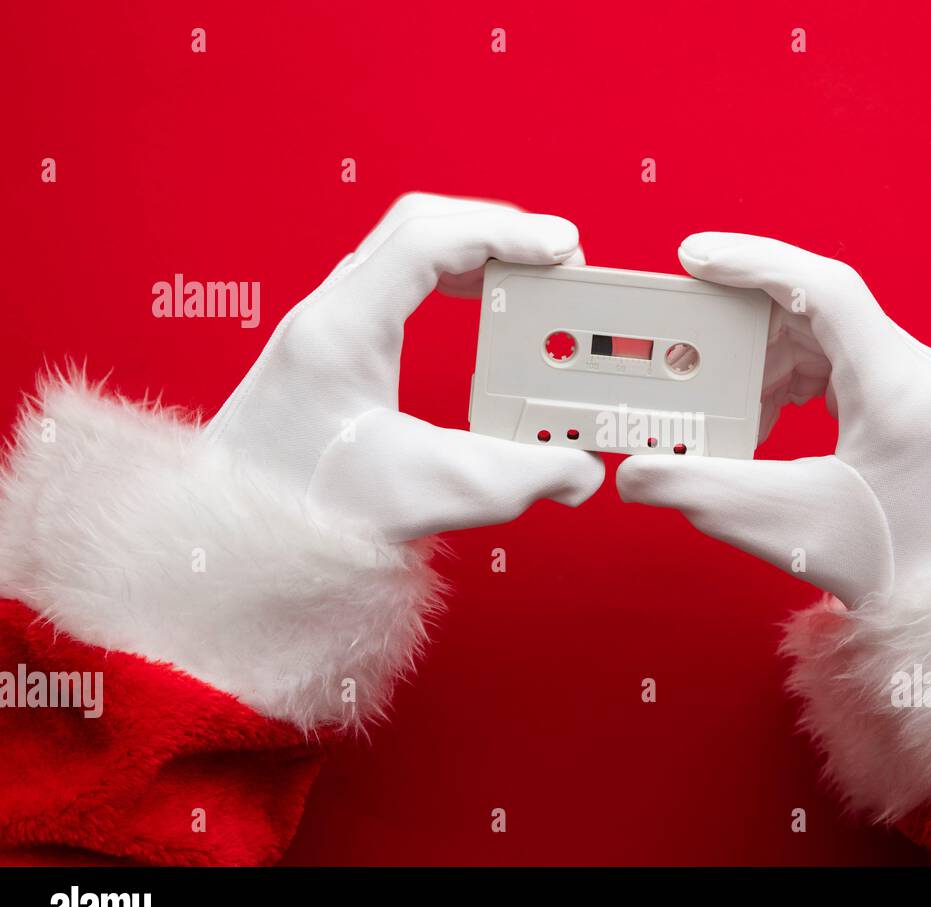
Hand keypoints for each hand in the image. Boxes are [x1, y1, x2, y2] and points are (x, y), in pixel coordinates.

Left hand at [205, 193, 604, 540]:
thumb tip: (581, 469)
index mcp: (344, 328)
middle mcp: (329, 312)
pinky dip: (451, 280)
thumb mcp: (428, 494)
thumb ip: (519, 478)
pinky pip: (398, 282)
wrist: (229, 537)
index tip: (565, 250)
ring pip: (407, 248)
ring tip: (530, 281)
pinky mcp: (332, 348)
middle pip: (421, 226)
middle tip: (558, 261)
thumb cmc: (304, 511)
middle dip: (498, 232)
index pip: (429, 238)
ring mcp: (326, 325)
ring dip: (475, 253)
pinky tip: (482, 313)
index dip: (506, 233)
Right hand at [617, 233, 930, 603]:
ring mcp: (914, 386)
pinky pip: (838, 370)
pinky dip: (790, 386)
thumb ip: (701, 491)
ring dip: (762, 363)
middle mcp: (911, 368)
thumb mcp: (788, 525)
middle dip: (742, 328)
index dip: (752, 261)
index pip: (821, 287)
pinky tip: (761, 427)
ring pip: (823, 342)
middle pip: (813, 312)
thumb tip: (635, 475)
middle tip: (687, 349)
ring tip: (722, 407)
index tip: (694, 257)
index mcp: (893, 381)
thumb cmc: (905, 565)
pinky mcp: (908, 409)